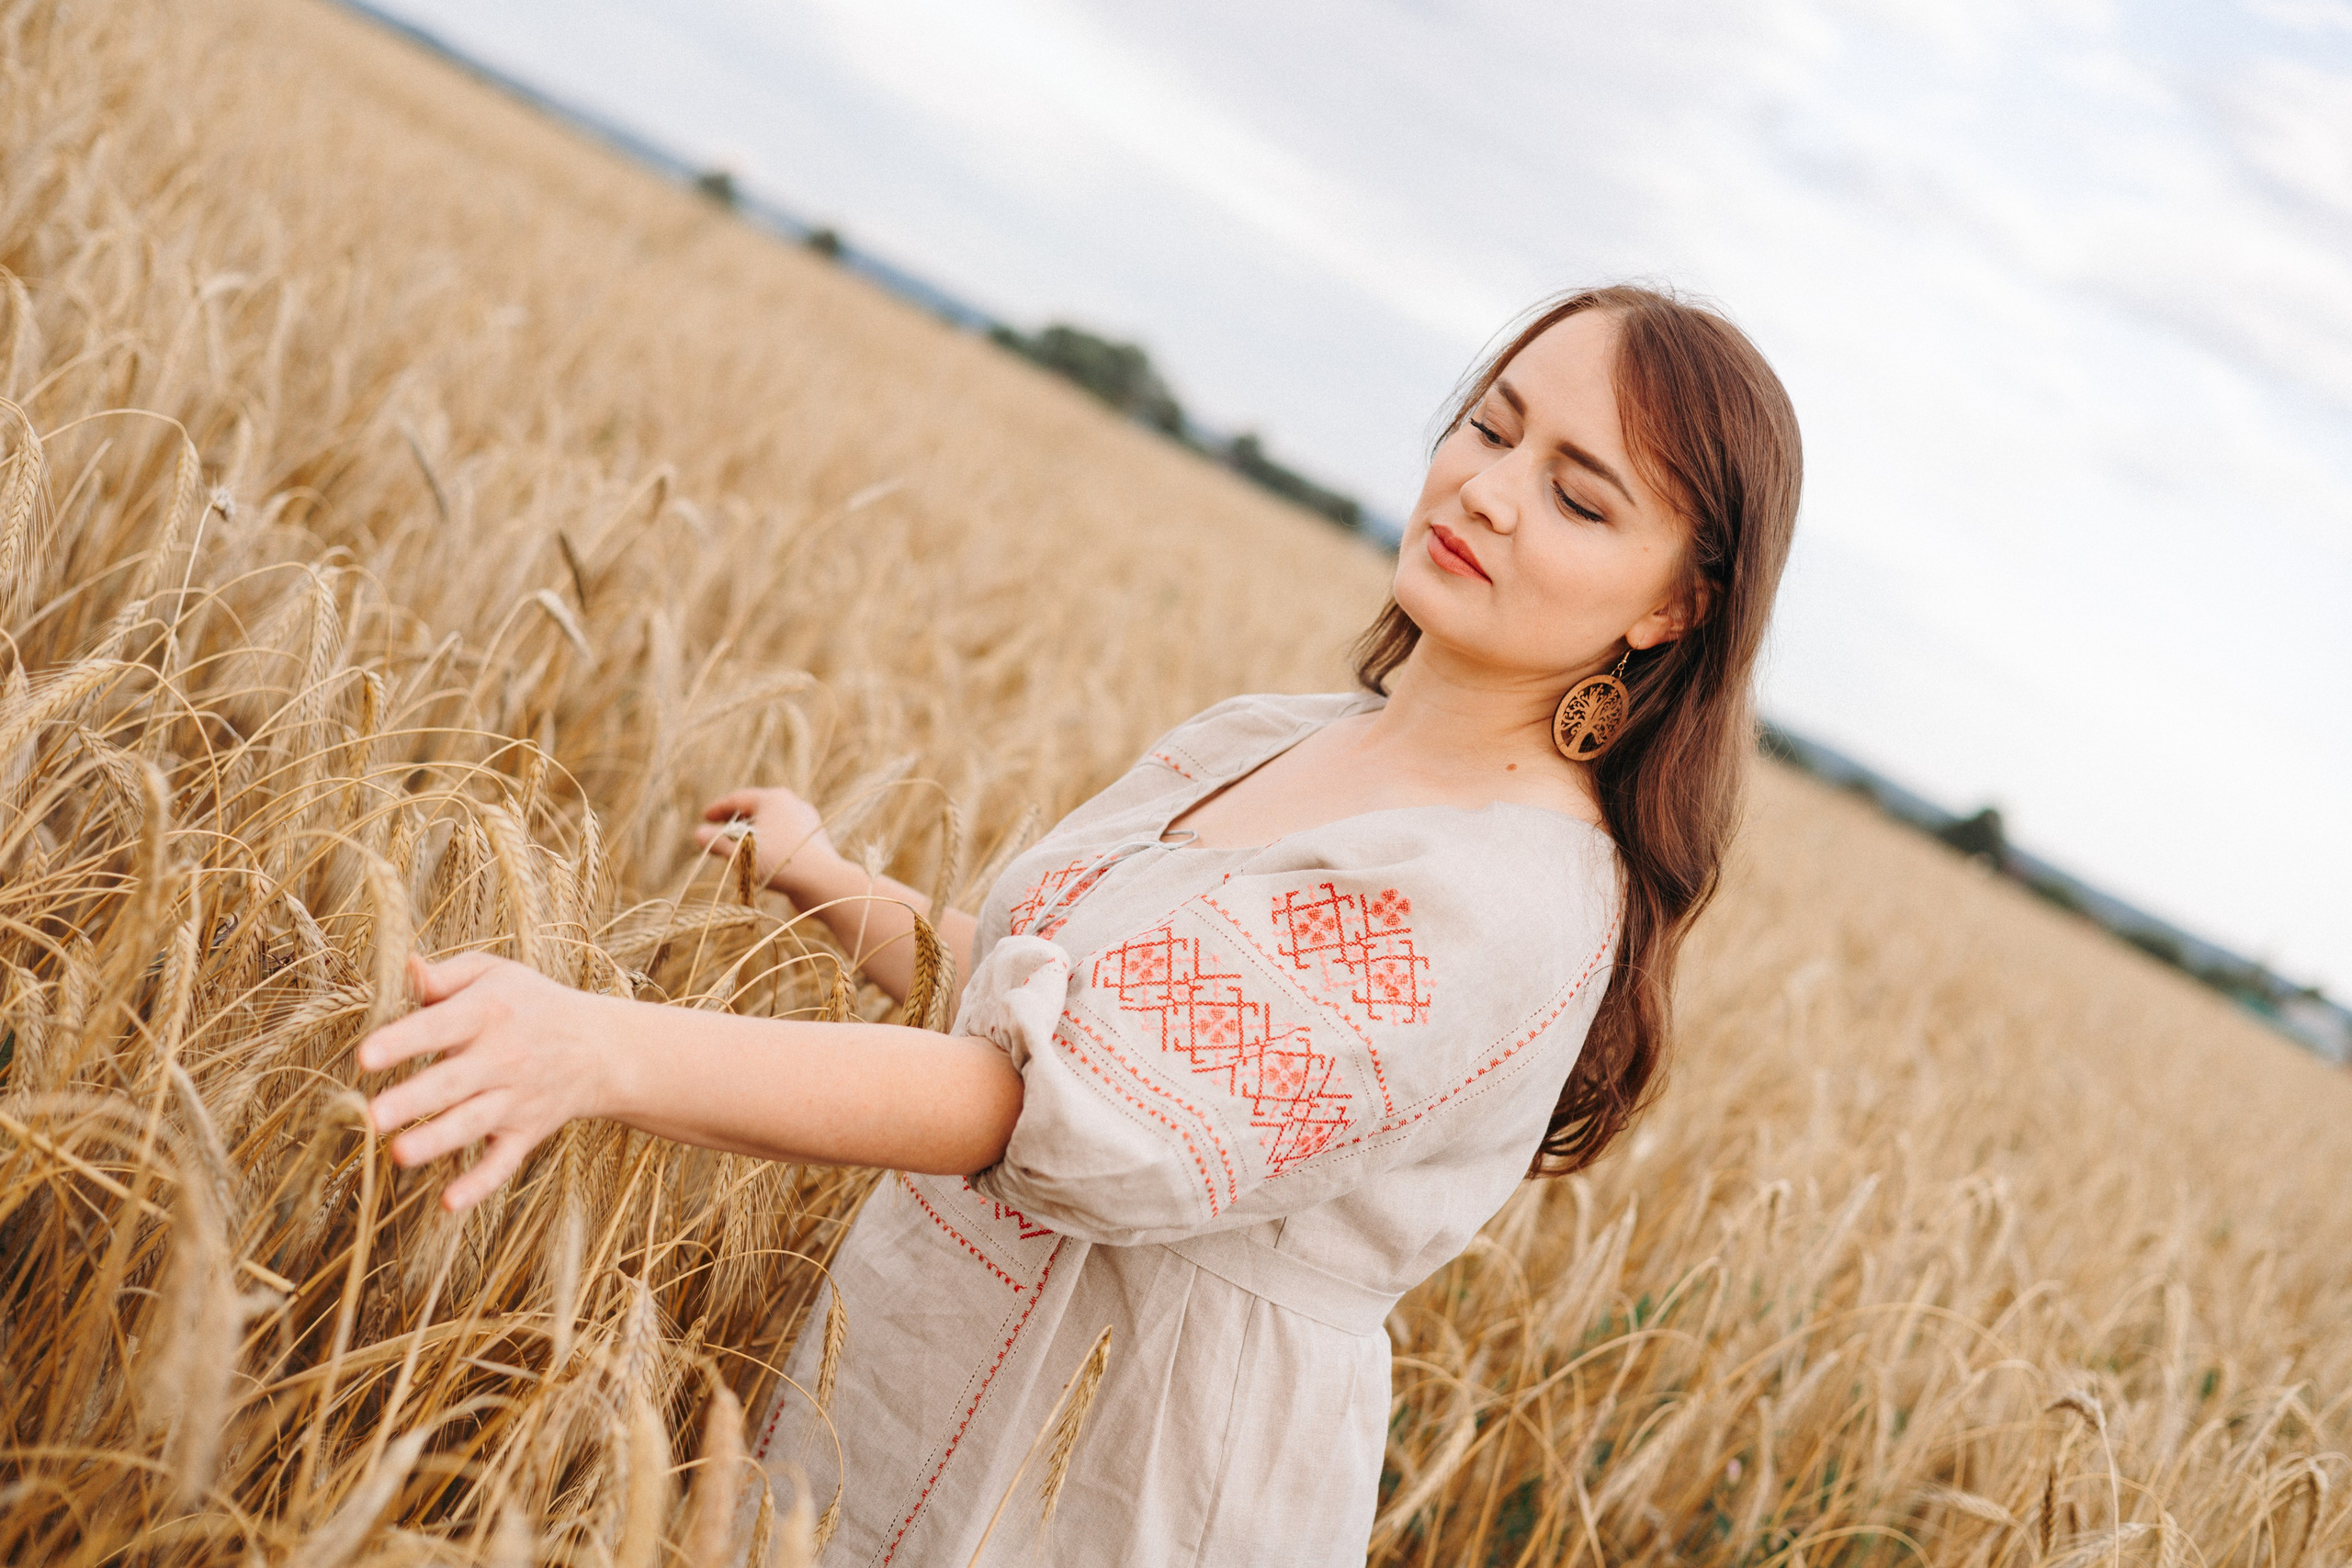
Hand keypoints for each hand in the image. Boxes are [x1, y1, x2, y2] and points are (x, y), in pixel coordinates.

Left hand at [358, 953, 616, 1211]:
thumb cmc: (531, 1004)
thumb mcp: (494, 975)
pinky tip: (448, 1203)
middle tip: (371, 1115)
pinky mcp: (524, 1134)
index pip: (440, 1027)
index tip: (365, 1056)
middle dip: (413, 1099)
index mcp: (488, 1013)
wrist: (601, 1048)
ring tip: (399, 1154)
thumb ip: (444, 977)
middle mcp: (503, 1058)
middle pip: (452, 1081)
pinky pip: (502, 1162)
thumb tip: (402, 968)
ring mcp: (515, 1100)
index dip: (403, 1041)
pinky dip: (479, 1184)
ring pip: (472, 1123)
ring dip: (438, 1140)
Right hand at [693, 787, 843, 897]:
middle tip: (719, 830)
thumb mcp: (741, 852)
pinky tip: (763, 859)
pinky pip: (785, 837)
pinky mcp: (815, 839)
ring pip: (773, 824)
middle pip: (757, 809)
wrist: (823, 881)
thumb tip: (697, 833)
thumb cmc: (778, 862)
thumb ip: (717, 841)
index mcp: (773, 798)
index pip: (739, 799)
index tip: (705, 816)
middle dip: (737, 821)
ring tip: (739, 847)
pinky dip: (770, 844)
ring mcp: (807, 820)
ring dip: (754, 834)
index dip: (719, 809)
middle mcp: (793, 803)